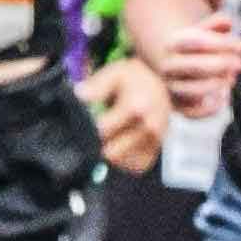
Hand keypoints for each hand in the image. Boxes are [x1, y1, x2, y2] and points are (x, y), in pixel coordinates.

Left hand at [83, 52, 166, 174]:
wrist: (161, 86)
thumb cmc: (136, 81)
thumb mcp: (115, 73)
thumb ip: (96, 86)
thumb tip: (79, 95)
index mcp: (136, 108)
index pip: (103, 130)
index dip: (88, 128)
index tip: (84, 121)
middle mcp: (149, 128)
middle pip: (111, 152)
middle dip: (98, 143)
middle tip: (96, 129)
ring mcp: (154, 143)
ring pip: (120, 162)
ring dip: (110, 152)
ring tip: (110, 134)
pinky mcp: (154, 152)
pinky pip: (132, 167)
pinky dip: (122, 160)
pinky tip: (119, 144)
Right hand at [156, 8, 240, 117]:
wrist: (177, 66)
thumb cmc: (196, 48)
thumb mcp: (203, 30)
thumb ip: (216, 24)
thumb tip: (228, 22)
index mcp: (172, 44)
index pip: (197, 42)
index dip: (223, 44)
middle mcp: (168, 67)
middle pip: (197, 67)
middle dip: (223, 64)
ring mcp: (172, 88)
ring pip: (194, 90)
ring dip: (217, 84)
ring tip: (232, 78)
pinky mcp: (178, 107)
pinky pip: (193, 113)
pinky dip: (210, 108)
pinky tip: (224, 97)